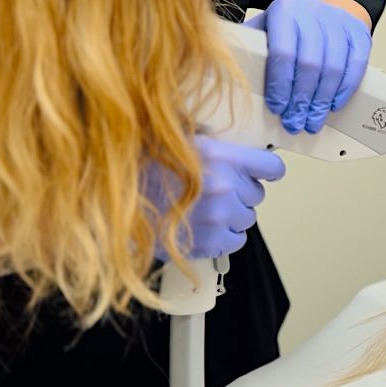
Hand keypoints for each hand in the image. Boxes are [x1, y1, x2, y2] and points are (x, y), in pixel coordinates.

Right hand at [150, 137, 286, 261]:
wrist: (115, 203)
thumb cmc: (145, 171)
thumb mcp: (183, 144)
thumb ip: (216, 150)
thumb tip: (240, 158)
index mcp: (220, 156)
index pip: (270, 167)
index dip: (267, 172)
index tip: (263, 175)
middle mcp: (224, 185)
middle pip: (257, 194)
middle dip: (240, 193)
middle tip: (213, 191)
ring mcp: (218, 216)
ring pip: (247, 218)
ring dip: (231, 215)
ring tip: (203, 209)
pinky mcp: (210, 242)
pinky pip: (236, 241)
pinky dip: (224, 236)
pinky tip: (204, 227)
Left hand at [244, 0, 372, 133]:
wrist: (322, 12)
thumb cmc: (288, 31)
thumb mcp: (264, 32)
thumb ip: (250, 51)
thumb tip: (229, 80)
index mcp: (283, 11)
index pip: (282, 53)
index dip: (280, 85)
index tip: (277, 108)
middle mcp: (312, 13)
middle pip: (310, 64)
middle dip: (301, 100)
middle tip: (295, 123)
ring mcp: (339, 22)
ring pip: (334, 68)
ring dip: (322, 101)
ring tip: (312, 121)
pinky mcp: (359, 33)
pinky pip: (356, 66)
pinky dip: (345, 90)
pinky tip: (333, 105)